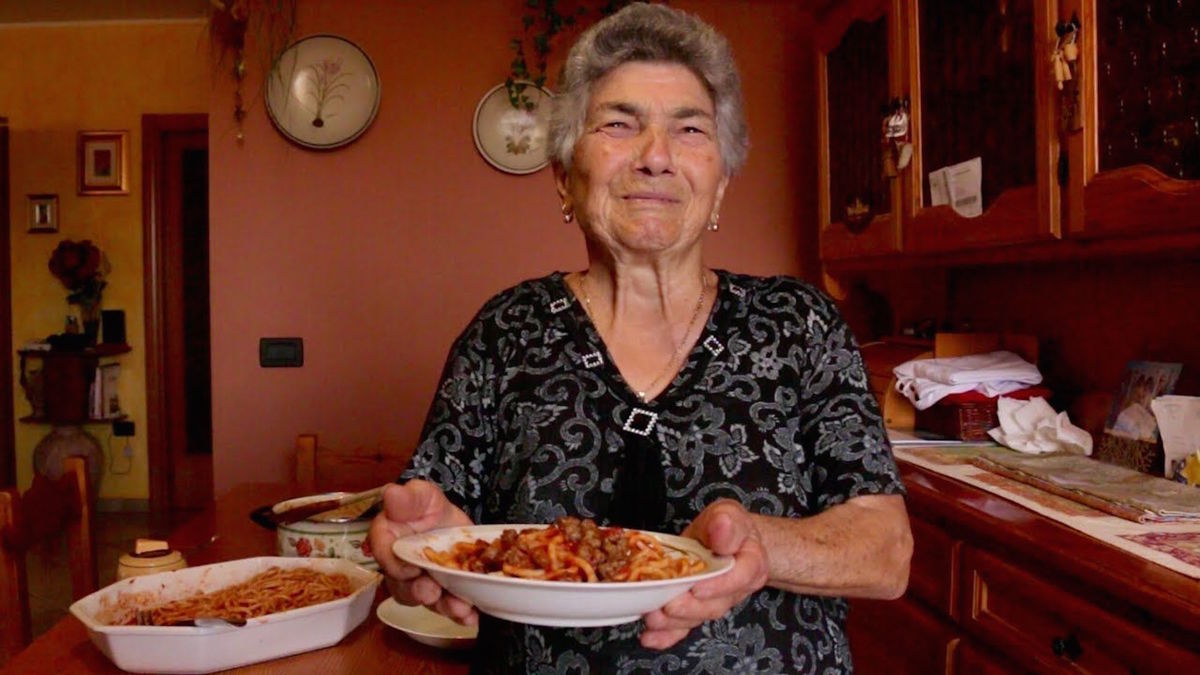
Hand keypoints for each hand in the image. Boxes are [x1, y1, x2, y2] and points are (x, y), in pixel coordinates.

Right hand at [368, 480, 477, 625]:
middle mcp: (398, 566)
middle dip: (418, 592)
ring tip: (461, 608)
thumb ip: (408, 498)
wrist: (450, 521)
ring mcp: (418, 583)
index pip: (382, 552)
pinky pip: (446, 607)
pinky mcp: (440, 592)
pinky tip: (473, 616)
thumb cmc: (428, 507)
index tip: (410, 569)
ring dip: (442, 606)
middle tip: (432, 593)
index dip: (394, 565)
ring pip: (425, 600)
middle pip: (401, 585)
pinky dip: (460, 614)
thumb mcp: (422, 495)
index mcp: (388, 538)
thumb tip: (391, 493)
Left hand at [639, 500, 769, 649]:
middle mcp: (735, 589)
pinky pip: (685, 627)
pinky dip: (667, 635)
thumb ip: (725, 522)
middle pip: (716, 605)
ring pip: (698, 617)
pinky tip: (650, 638)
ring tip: (653, 616)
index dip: (719, 585)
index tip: (698, 587)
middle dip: (690, 608)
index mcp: (750, 563)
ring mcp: (715, 602)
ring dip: (674, 622)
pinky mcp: (697, 609)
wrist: (725, 540)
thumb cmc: (727, 526)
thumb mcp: (728, 514)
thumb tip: (721, 526)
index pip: (740, 577)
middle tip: (668, 604)